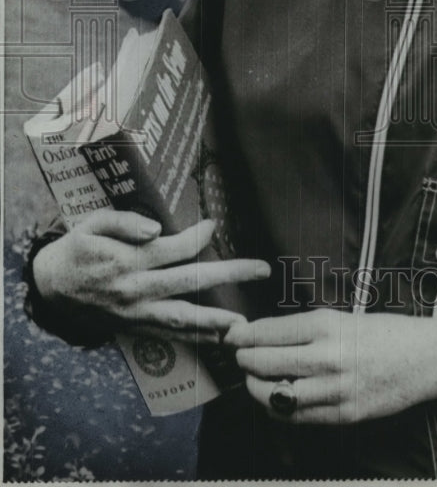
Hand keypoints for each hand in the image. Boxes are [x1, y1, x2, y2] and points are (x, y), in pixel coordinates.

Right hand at [32, 209, 269, 342]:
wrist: (51, 286)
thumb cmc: (77, 248)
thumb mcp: (92, 225)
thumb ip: (124, 223)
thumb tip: (157, 229)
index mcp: (128, 260)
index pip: (174, 249)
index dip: (198, 237)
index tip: (214, 225)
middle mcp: (137, 289)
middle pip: (190, 281)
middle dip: (229, 274)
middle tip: (261, 269)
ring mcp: (136, 312)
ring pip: (182, 317)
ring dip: (216, 319)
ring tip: (245, 322)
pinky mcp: (134, 326)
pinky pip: (168, 334)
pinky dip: (194, 337)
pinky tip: (218, 337)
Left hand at [225, 308, 436, 423]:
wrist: (425, 358)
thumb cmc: (385, 332)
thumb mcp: (344, 318)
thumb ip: (307, 329)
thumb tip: (264, 336)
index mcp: (328, 325)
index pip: (270, 332)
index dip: (245, 336)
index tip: (233, 336)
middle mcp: (329, 356)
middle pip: (266, 363)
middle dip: (245, 360)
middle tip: (239, 357)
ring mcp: (336, 389)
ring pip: (276, 395)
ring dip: (257, 388)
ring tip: (254, 380)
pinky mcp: (344, 415)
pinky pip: (298, 417)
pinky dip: (279, 409)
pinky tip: (277, 399)